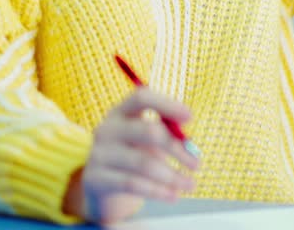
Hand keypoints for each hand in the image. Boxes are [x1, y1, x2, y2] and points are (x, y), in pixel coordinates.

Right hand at [63, 88, 200, 223]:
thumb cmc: (133, 156)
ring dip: (172, 176)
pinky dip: (157, 191)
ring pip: (144, 163)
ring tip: (190, 185)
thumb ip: (167, 136)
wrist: (102, 187)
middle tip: (197, 164)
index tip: (190, 117)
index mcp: (120, 112)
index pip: (141, 98)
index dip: (167, 104)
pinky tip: (173, 196)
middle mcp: (107, 129)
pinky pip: (133, 184)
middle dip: (177, 148)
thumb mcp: (147, 142)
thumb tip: (189, 144)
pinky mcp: (96, 179)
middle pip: (148, 131)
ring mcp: (99, 154)